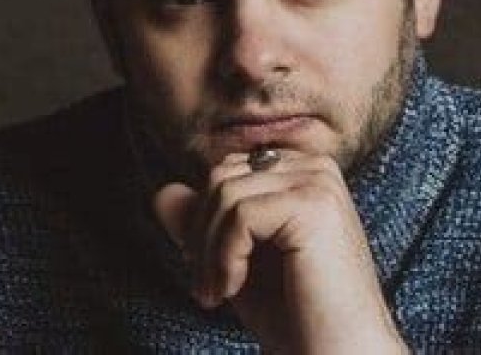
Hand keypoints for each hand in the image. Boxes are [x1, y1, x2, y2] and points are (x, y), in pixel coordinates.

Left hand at [153, 150, 407, 353]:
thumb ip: (204, 223)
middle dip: (201, 232)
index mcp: (303, 171)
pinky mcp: (313, 204)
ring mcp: (317, 182)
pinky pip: (240, 214)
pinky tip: (234, 289)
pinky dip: (224, 256)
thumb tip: (163, 193)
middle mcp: (315, 166)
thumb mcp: (236, 260)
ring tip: (216, 293)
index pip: (228, 169)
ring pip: (226, 192)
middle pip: (223, 175)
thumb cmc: (294, 314)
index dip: (205, 216)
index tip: (204, 265)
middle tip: (206, 286)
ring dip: (208, 251)